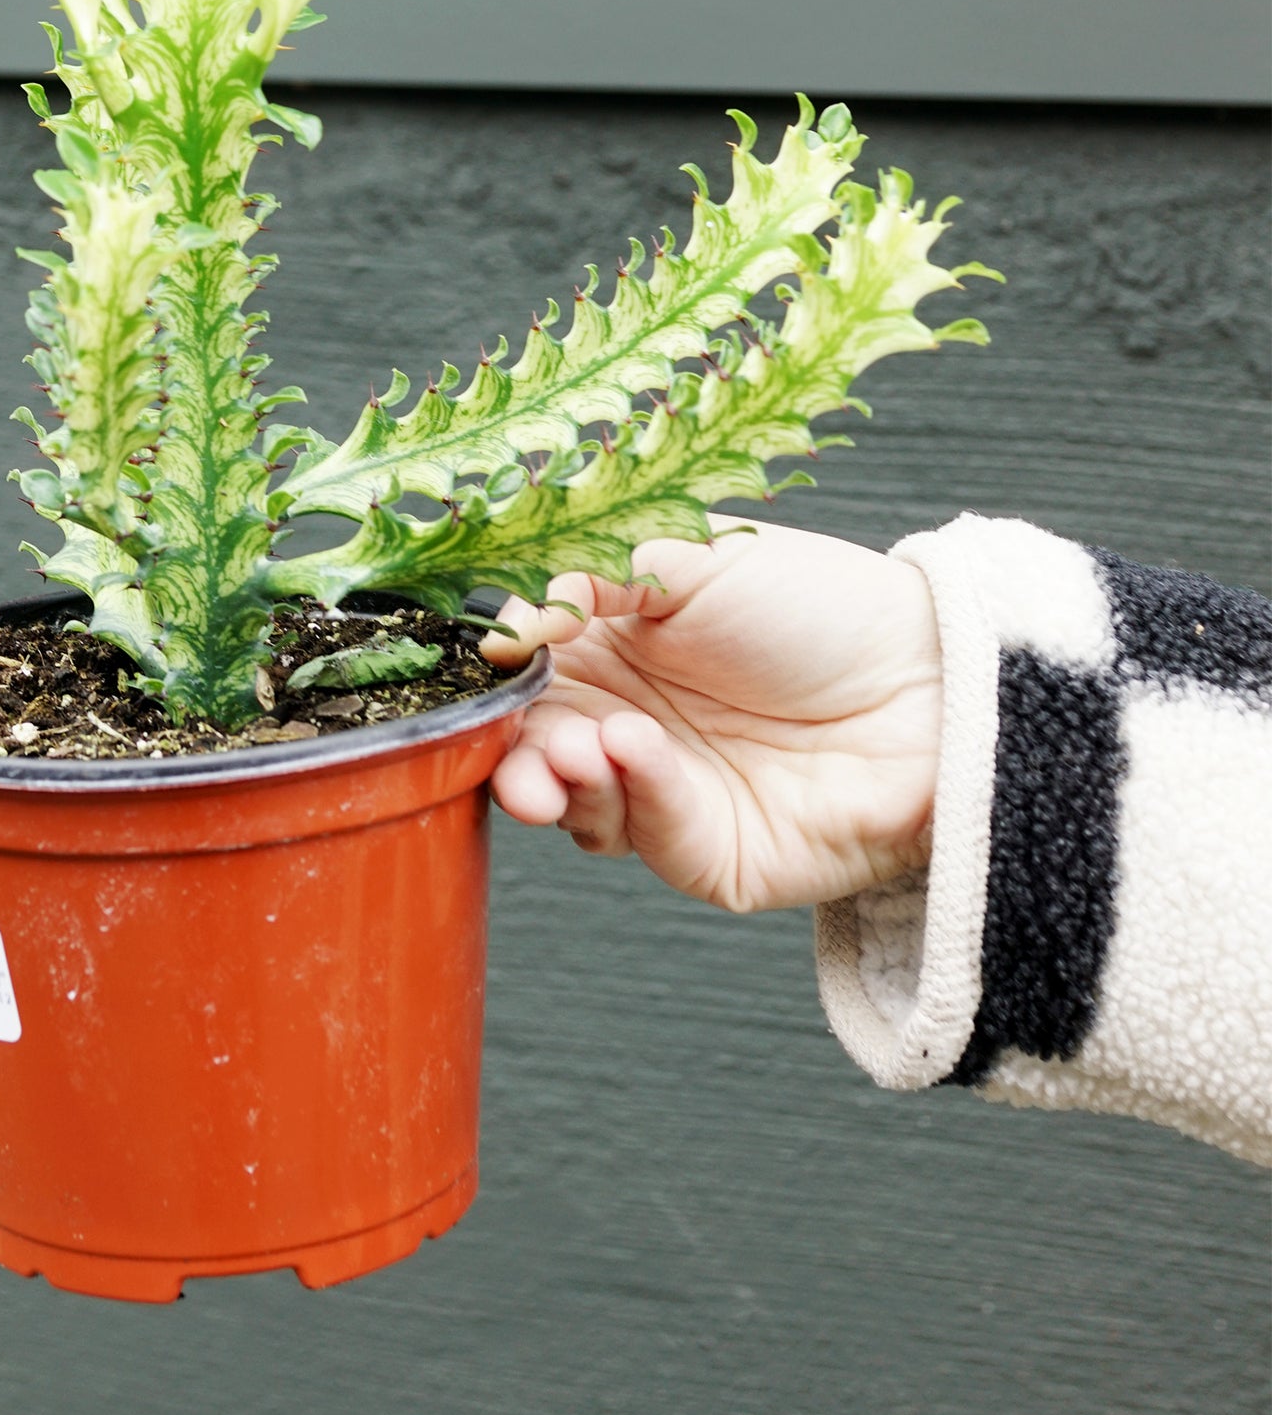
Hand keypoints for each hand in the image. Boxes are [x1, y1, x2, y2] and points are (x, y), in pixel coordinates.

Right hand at [482, 520, 941, 911]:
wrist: (935, 680)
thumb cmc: (821, 605)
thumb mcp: (691, 558)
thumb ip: (587, 579)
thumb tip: (499, 626)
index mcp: (611, 652)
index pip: (525, 681)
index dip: (496, 686)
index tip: (480, 676)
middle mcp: (628, 727)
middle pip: (534, 754)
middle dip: (514, 753)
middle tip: (518, 743)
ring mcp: (667, 795)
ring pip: (575, 809)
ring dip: (560, 779)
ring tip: (578, 747)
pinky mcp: (712, 856)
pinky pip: (650, 840)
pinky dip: (633, 796)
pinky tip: (635, 751)